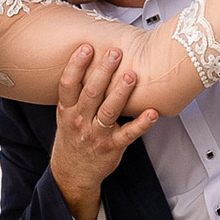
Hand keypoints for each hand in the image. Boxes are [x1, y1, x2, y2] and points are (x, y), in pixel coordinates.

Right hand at [50, 31, 157, 219]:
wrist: (73, 172)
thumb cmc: (73, 136)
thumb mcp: (66, 115)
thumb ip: (76, 92)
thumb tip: (91, 57)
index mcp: (67, 110)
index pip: (68, 85)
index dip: (76, 66)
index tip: (86, 48)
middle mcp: (80, 121)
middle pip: (91, 93)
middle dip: (103, 71)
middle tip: (115, 52)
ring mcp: (97, 135)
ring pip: (109, 111)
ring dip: (120, 92)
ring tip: (131, 75)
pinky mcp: (113, 147)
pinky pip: (129, 134)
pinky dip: (142, 123)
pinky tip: (153, 112)